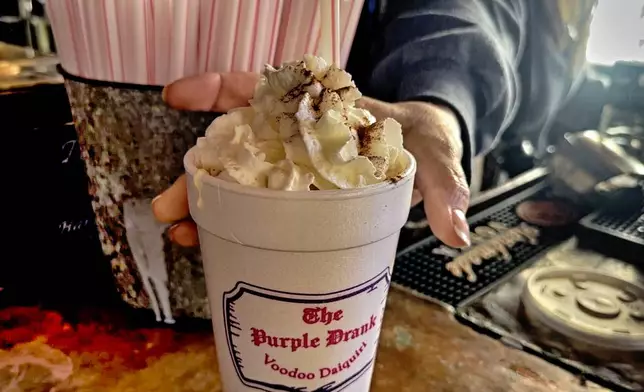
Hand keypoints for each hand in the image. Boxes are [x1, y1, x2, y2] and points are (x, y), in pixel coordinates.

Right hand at [152, 72, 470, 247]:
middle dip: (199, 172)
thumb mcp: (435, 155)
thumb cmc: (425, 139)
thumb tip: (454, 229)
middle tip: (170, 204)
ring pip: (238, 174)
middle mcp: (300, 132)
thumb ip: (444, 185)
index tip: (178, 95)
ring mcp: (294, 162)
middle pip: (237, 142)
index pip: (264, 90)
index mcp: (323, 109)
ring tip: (182, 231)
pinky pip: (254, 198)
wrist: (427, 148)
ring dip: (204, 200)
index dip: (219, 90)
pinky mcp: (295, 188)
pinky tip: (208, 237)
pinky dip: (228, 215)